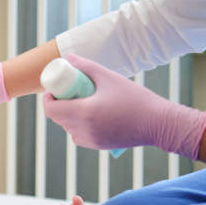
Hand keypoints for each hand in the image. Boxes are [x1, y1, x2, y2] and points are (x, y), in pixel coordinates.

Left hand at [43, 55, 205, 159]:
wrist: (158, 124)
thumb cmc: (135, 98)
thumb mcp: (109, 77)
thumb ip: (86, 67)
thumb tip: (68, 58)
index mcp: (84, 112)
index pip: (51, 109)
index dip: (48, 98)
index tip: (55, 89)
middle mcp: (84, 130)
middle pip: (58, 118)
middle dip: (58, 104)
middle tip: (68, 91)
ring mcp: (91, 141)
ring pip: (68, 128)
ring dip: (67, 115)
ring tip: (80, 101)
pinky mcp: (98, 146)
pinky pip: (79, 136)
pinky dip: (78, 125)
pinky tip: (89, 114)